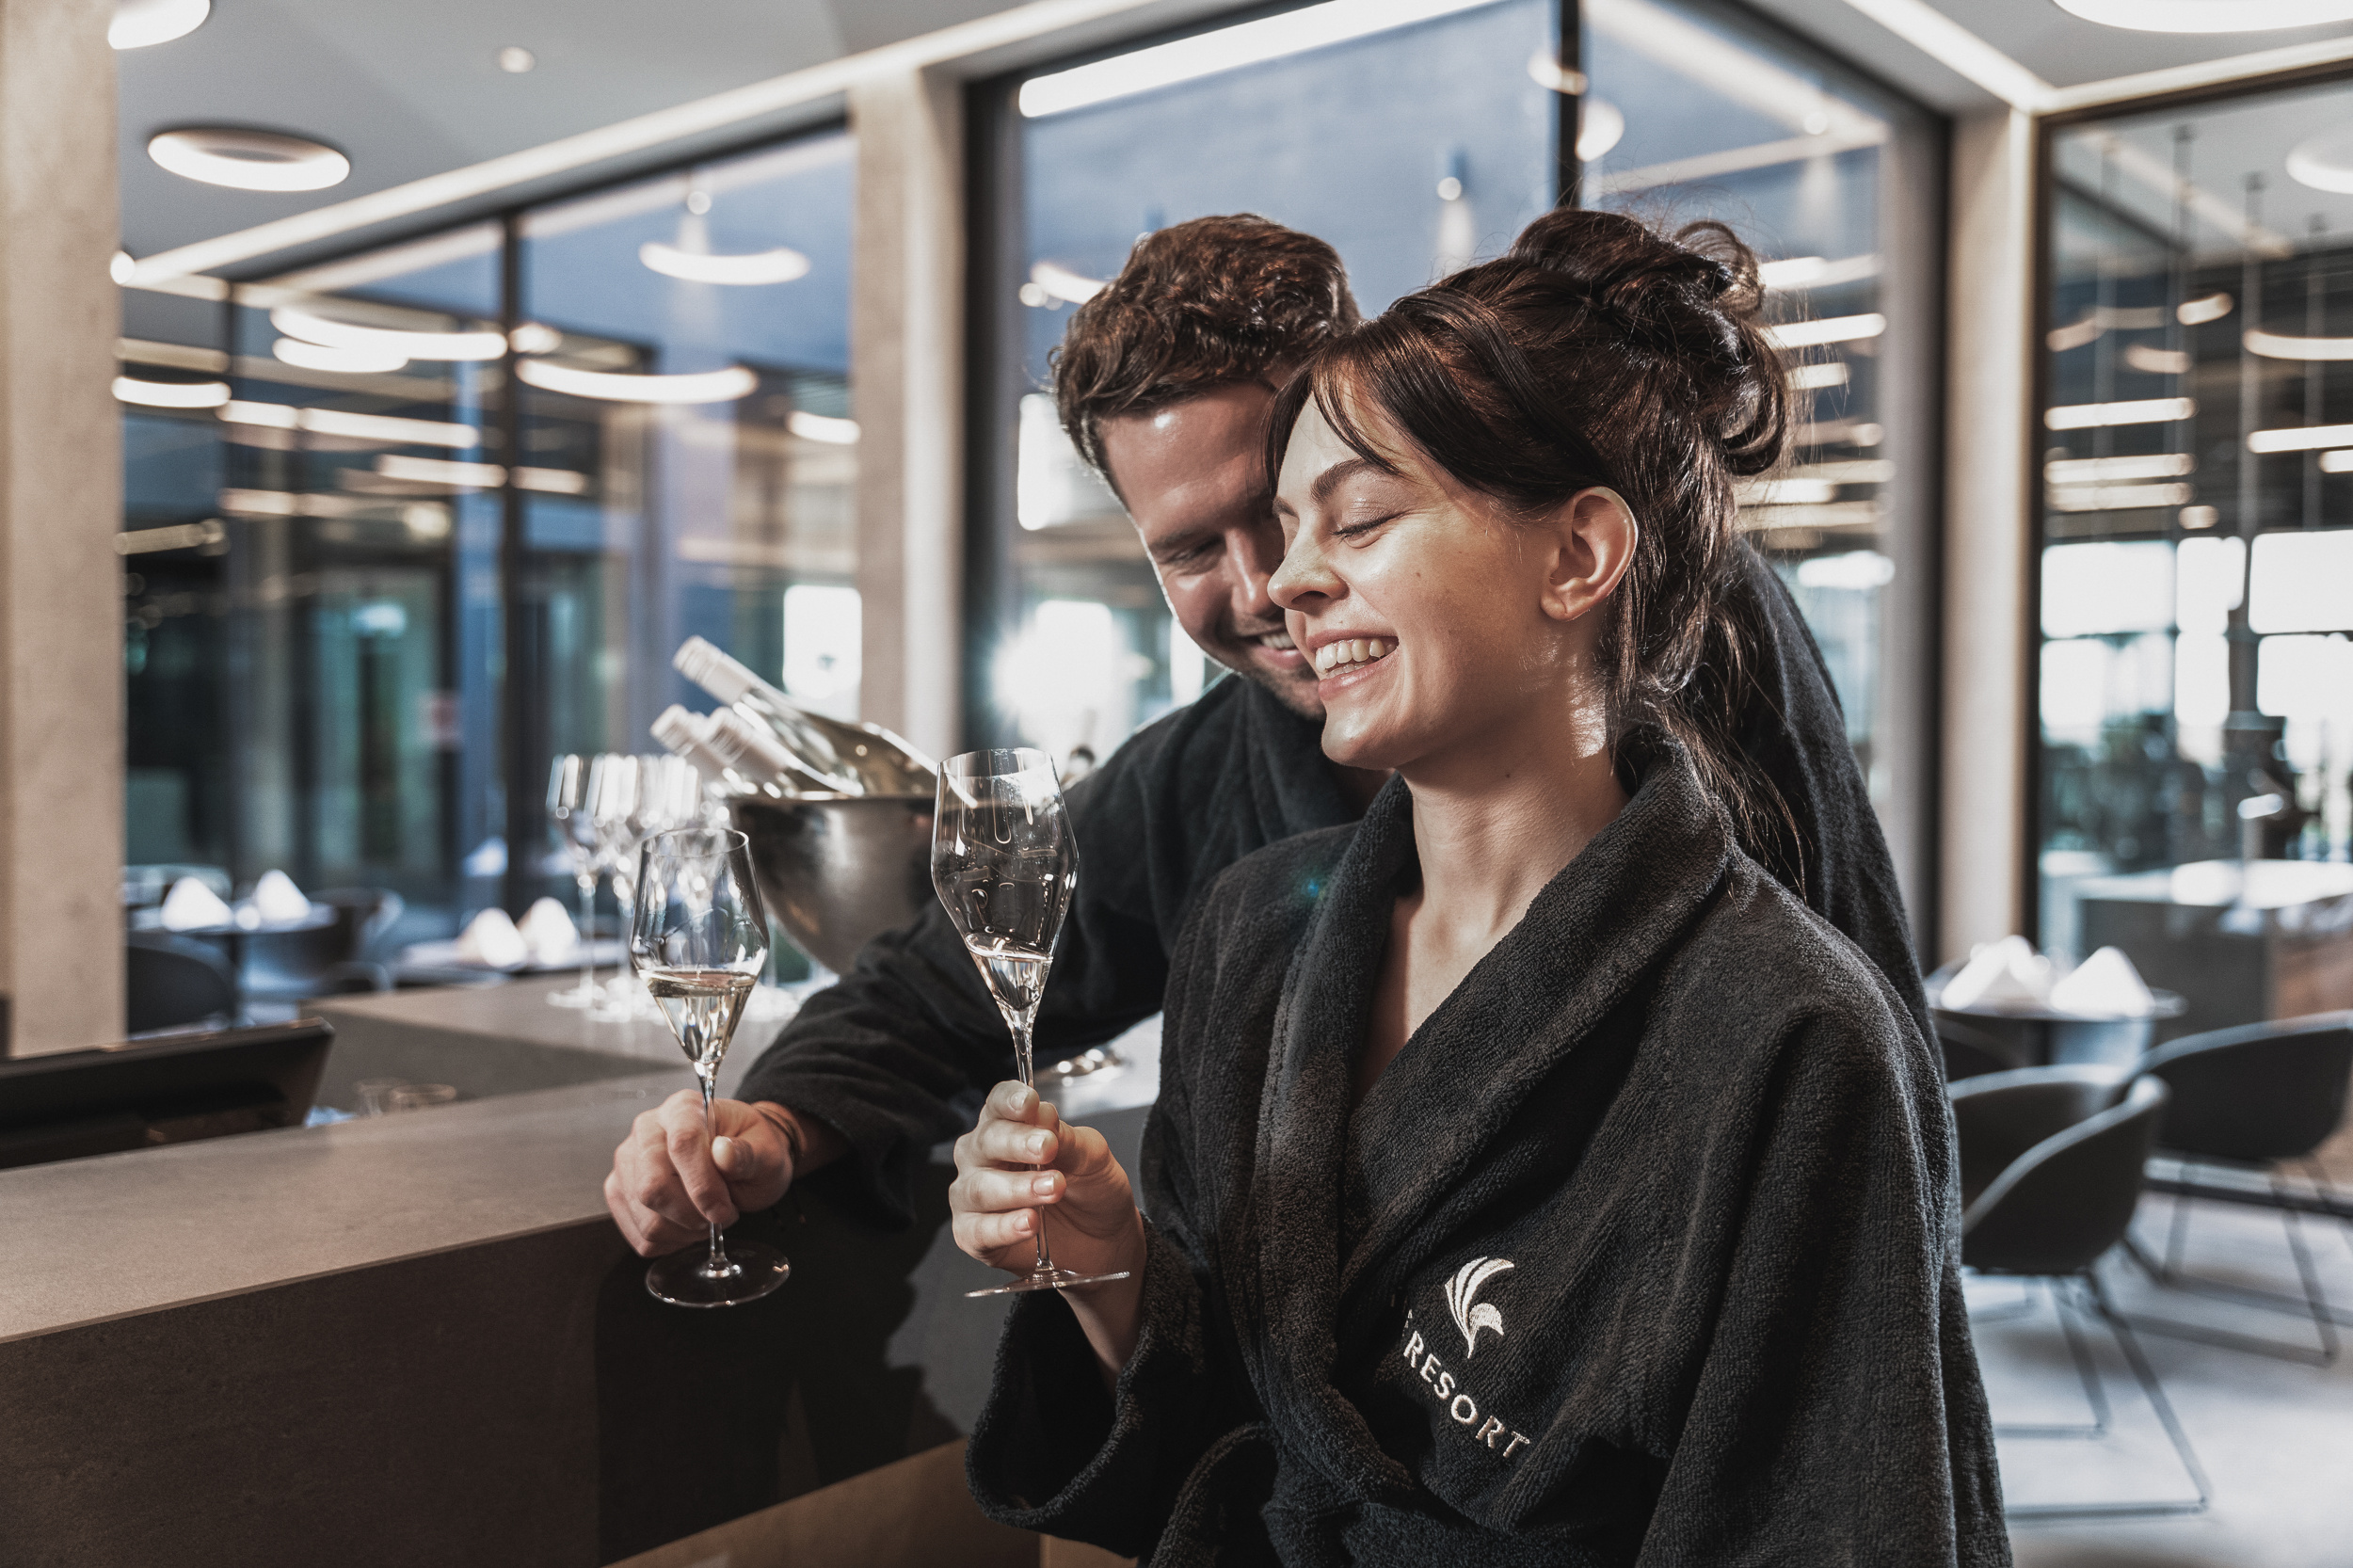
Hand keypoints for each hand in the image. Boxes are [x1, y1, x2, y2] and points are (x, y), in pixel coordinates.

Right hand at [605, 1092, 793, 1256]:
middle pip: (653, 1186)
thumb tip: (724, 1152)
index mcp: (684, 1109)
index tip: (724, 1208)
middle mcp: (647, 1131)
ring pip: (647, 1218)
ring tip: (707, 1216)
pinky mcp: (620, 1194)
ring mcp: (628, 1164)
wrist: (737, 1162)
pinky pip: (641, 1236)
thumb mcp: (766, 1150)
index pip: (681, 1143)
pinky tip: (689, 1225)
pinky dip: (672, 1242)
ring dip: (685, 1230)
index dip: (703, 1184)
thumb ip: (747, 1153)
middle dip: (692, 1214)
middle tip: (720, 1214)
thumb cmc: (750, 1152)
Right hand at [951, 1080, 1144, 1282]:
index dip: (1010, 1101)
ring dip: (1018, 1187)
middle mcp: (983, 1157)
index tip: (1029, 1103)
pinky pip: (978, 1229)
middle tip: (1047, 1148)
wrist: (1104, 1239)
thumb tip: (1043, 1114)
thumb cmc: (1090, 1190)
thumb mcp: (1091, 1157)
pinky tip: (1029, 1222)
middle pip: (986, 1140)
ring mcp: (973, 1195)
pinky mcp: (972, 1234)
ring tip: (1052, 1189)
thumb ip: (1066, 1137)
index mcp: (1009, 1126)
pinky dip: (1005, 1227)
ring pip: (980, 1187)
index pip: (998, 1104)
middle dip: (1017, 1143)